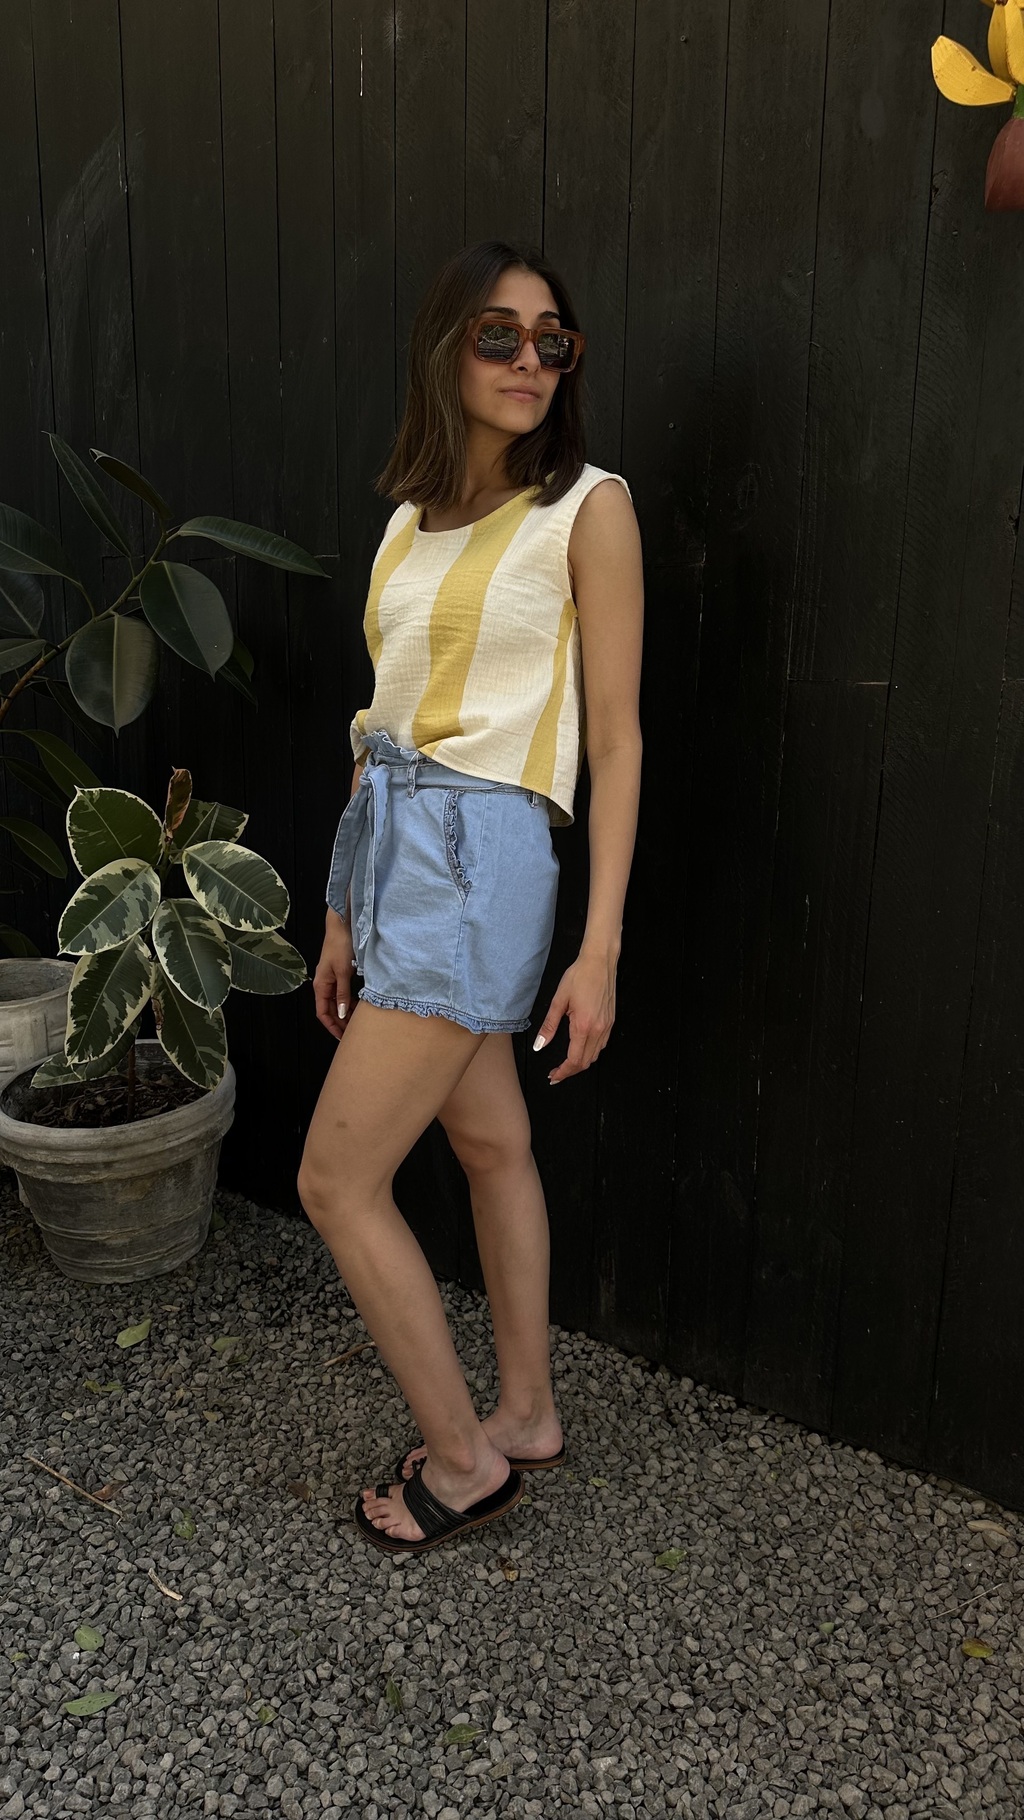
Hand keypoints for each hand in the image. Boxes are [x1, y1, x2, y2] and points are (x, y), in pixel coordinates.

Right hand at [313, 910, 355, 1039]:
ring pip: (337, 1002)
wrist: (342, 926)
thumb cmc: (340, 946)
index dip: (332, 1026)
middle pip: (330, 1010)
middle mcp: (324, 984)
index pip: (323, 1013)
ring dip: (346, 1012)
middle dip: (340, 1023)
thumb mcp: (343, 972)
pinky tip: (358, 1005)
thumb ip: (342, 994)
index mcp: (320, 985)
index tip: (342, 1037)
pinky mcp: (339, 974)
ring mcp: (331, 979)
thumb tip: (342, 1014)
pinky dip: (349, 1002)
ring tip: (358, 1021)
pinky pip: (342, 994)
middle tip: (353, 1033)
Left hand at [533, 949, 616, 1083]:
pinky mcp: (611, 1021)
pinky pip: (602, 1045)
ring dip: (581, 1063)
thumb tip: (540, 1045)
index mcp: (584, 1026)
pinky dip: (590, 1052)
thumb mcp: (559, 1000)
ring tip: (566, 1064)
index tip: (553, 1076)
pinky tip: (580, 1048)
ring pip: (595, 1055)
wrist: (600, 961)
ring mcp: (607, 1026)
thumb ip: (549, 1026)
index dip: (563, 1072)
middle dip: (571, 1071)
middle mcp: (598, 1029)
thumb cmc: (579, 976)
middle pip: (586, 1062)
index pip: (574, 1060)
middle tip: (556, 1074)